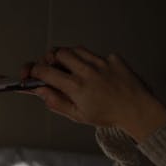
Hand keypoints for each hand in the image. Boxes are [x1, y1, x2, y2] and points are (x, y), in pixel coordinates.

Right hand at [20, 46, 165, 141]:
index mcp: (76, 87)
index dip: (33, 70)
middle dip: (49, 59)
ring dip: (67, 57)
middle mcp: (87, 71)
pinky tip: (93, 74)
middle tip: (49, 68)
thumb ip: (57, 102)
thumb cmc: (108, 116)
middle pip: (58, 53)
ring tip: (68, 69)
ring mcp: (101, 62)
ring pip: (75, 50)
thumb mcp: (78, 115)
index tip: (29, 73)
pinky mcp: (113, 58)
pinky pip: (94, 54)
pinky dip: (88, 61)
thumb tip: (40, 92)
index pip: (46, 71)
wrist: (137, 110)